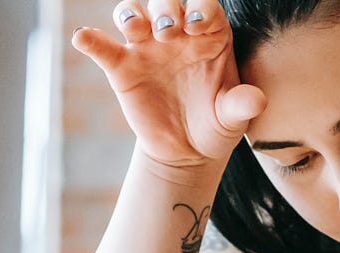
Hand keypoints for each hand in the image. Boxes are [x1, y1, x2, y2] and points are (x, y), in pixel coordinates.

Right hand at [72, 0, 267, 167]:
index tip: (197, 26)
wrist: (187, 151)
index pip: (205, 7)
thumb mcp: (233, 118)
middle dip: (165, 10)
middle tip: (168, 32)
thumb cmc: (216, 125)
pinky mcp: (123, 68)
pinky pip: (103, 48)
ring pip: (133, 14)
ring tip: (135, 29)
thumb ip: (242, 105)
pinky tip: (82, 37)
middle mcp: (177, 35)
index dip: (200, 8)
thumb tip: (257, 101)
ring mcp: (147, 48)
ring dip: (131, 14)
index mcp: (210, 37)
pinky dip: (90, 40)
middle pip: (166, 3)